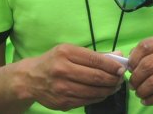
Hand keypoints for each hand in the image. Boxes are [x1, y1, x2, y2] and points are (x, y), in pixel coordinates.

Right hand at [9, 44, 125, 110]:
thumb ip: (93, 55)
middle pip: (96, 77)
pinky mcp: (63, 102)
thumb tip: (119, 56)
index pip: (95, 60)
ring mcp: (62, 88)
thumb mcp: (69, 51)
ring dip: (108, 90)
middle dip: (113, 79)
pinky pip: (87, 101)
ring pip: (94, 92)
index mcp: (65, 53)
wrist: (30, 79)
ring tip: (114, 86)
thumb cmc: (53, 62)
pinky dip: (98, 97)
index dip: (112, 66)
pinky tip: (102, 92)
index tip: (122, 68)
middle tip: (120, 79)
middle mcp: (62, 70)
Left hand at [127, 34, 152, 105]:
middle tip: (133, 85)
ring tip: (139, 93)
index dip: (133, 59)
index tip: (130, 69)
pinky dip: (151, 99)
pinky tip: (147, 100)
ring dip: (142, 90)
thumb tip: (128, 62)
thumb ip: (149, 52)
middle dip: (136, 78)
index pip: (144, 46)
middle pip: (147, 66)